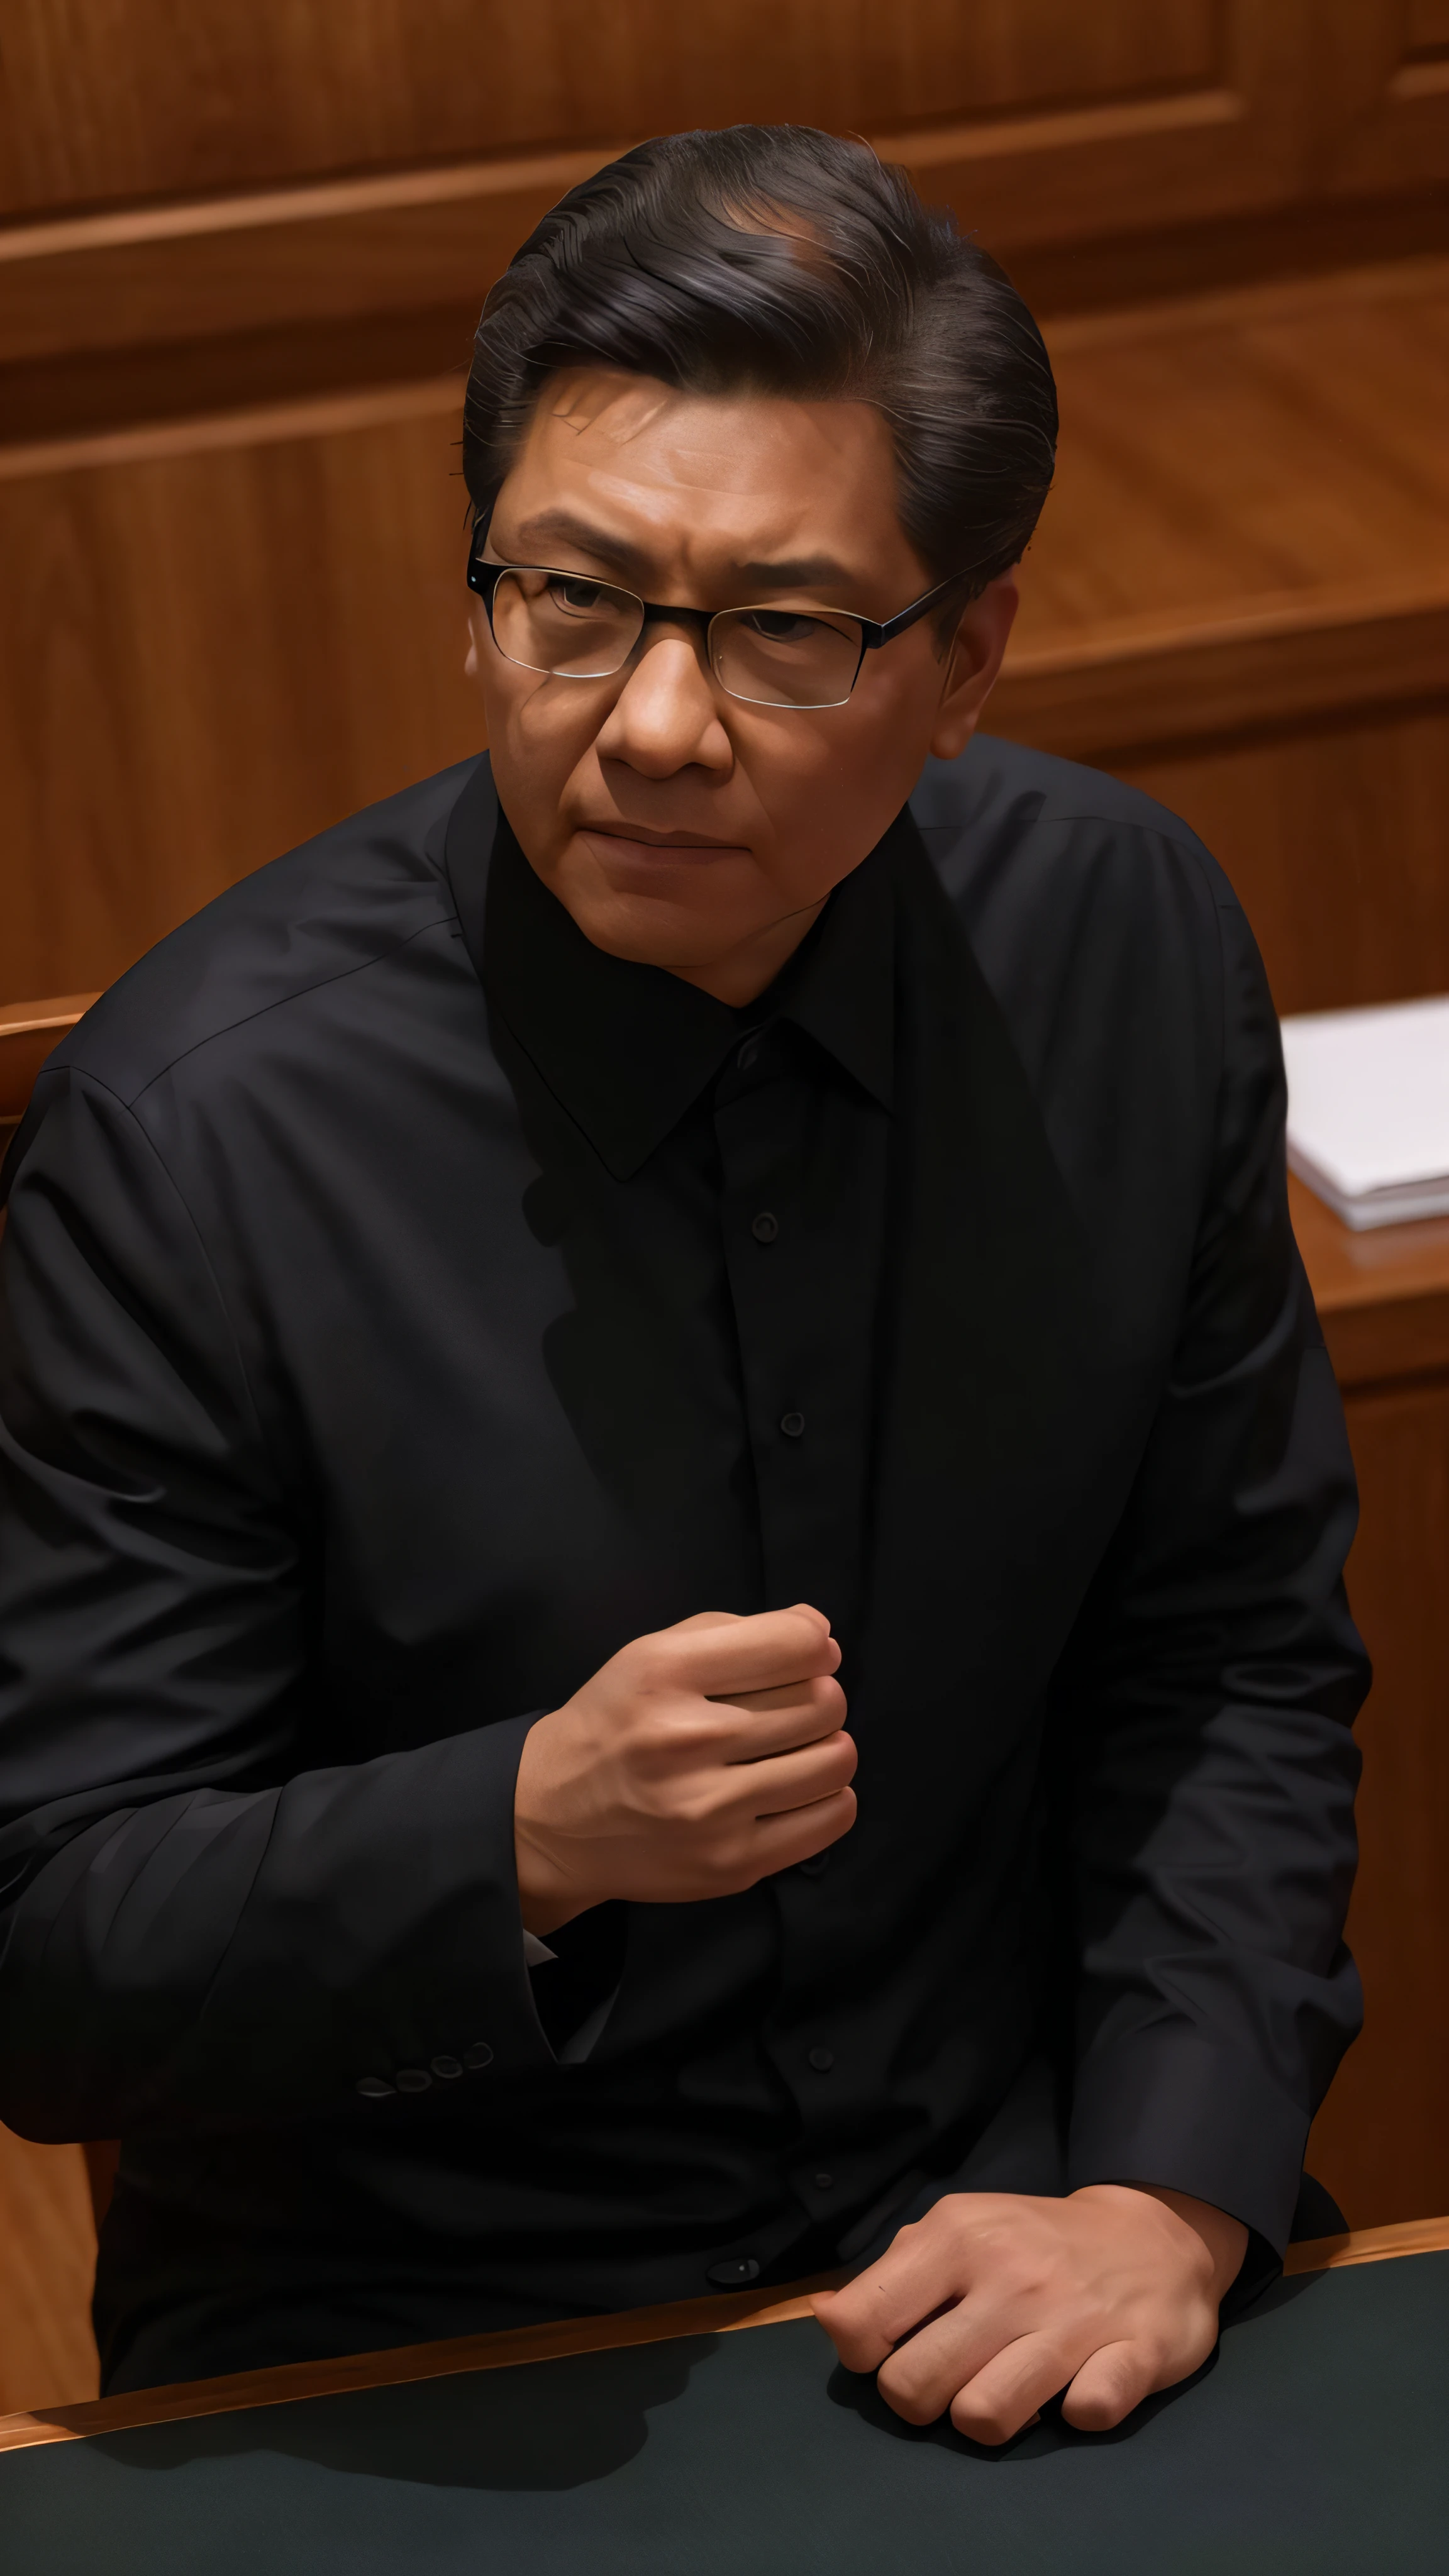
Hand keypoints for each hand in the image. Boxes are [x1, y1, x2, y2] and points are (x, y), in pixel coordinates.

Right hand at [513, 1605, 854, 1933]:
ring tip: (797, 1748)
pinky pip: (830, 1817)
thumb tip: (821, 1634)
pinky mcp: (730, 1864)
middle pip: (822, 1702)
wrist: (552, 1819)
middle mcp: (688, 1739)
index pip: (795, 1645)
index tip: (805, 1657)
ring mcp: (710, 1809)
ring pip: (835, 1759)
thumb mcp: (652, 1653)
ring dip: (828, 1745)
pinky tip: (798, 1788)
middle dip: (820, 1696)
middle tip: (792, 1707)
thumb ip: (736, 1631)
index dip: (814, 1645)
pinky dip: (830, 1796)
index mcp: (666, 1673)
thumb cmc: (614, 1723)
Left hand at [811, 2184, 1248, 2444]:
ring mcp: (1074, 2319)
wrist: (1153, 2235)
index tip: (894, 2350)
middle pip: (913, 2388)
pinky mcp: (1135, 2356)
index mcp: (959, 2236)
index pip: (862, 2325)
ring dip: (987, 2418)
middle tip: (951, 2380)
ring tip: (1005, 2389)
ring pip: (983, 2418)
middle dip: (920, 2401)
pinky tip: (1076, 2385)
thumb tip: (827, 2317)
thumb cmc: (1035, 2243)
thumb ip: (893, 2276)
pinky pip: (1086, 2415)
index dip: (865, 2357)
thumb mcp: (960, 2231)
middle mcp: (1011, 2275)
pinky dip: (1075, 2413)